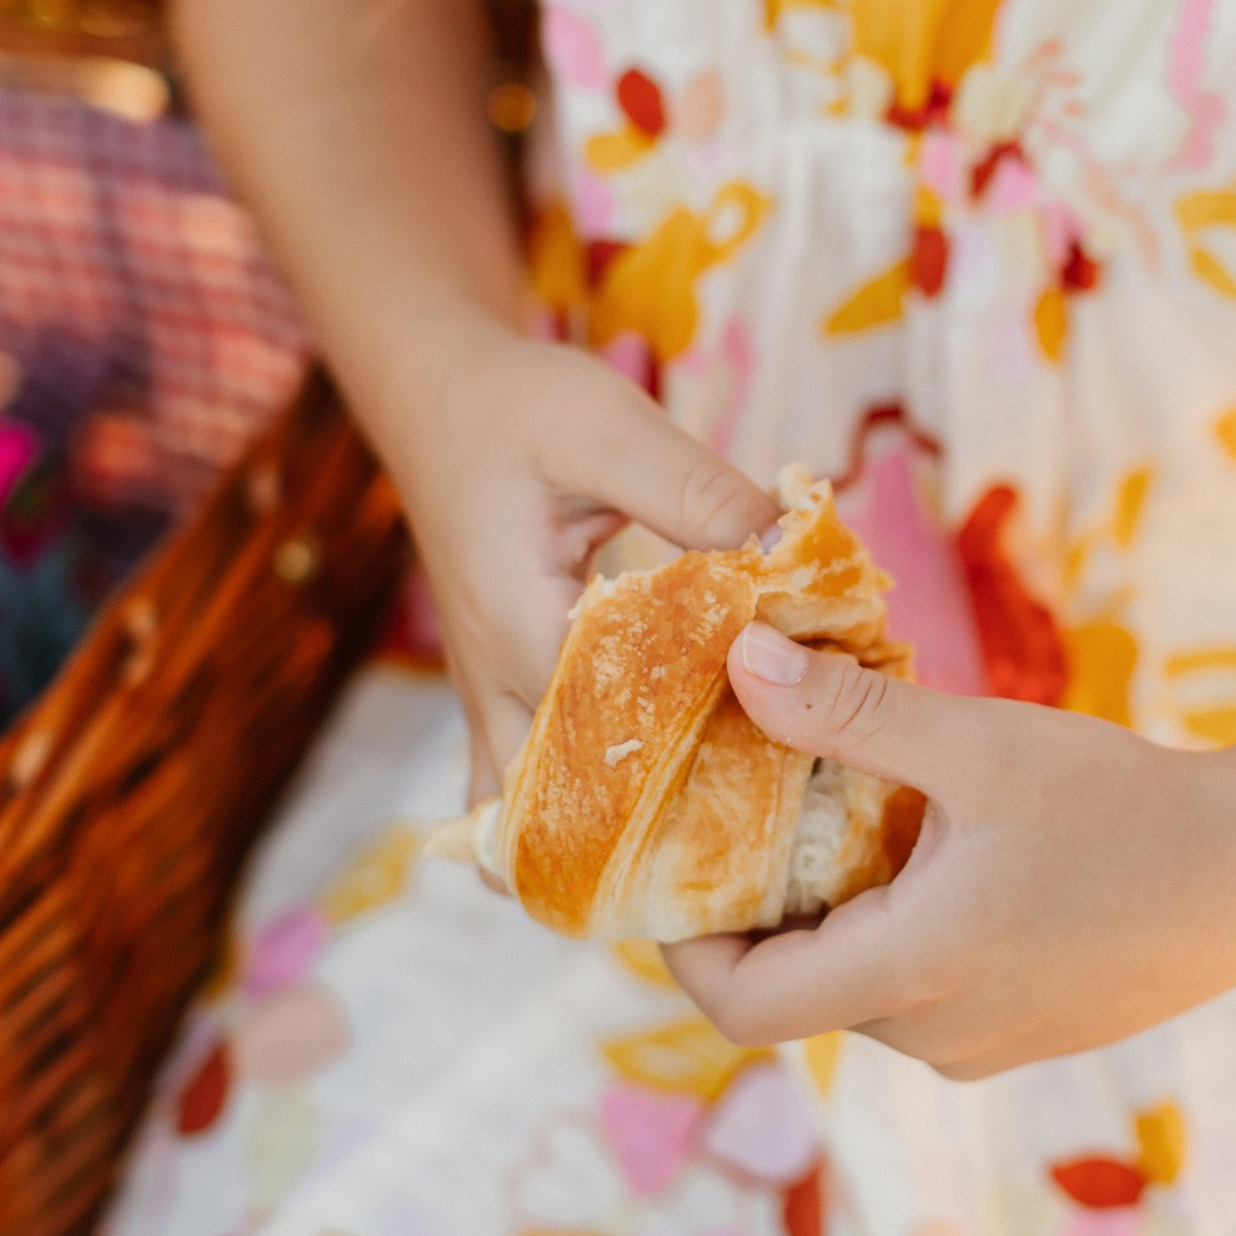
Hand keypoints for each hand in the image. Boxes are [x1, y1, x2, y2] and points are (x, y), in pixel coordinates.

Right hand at [393, 323, 780, 801]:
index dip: (712, 731)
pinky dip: (594, 811)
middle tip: (767, 804)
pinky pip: (540, 791)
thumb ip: (696, 492)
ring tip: (725, 820)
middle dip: (664, 824)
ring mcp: (494, 706)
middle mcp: (496, 690)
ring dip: (621, 835)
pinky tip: (677, 789)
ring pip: (540, 824)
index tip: (796, 720)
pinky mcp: (510, 701)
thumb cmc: (516, 409)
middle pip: (570, 814)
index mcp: (518, 630)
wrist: (439, 400)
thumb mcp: (606, 429)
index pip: (622, 726)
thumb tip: (791, 549)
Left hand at [662, 623, 1235, 1077]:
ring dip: (836, 912)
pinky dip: (898, 928)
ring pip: (860, 989)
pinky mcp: (1024, 1032)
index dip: (683, 944)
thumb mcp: (979, 744)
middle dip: (764, 904)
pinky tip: (933, 844)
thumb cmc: (1125, 806)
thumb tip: (740, 660)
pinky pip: (921, 992)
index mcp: (911, 974)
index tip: (673, 861)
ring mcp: (983, 1044)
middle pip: (796, 990)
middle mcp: (935, 1035)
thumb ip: (850, 713)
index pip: (740, 1005)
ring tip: (851, 809)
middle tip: (754, 804)